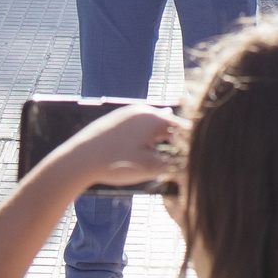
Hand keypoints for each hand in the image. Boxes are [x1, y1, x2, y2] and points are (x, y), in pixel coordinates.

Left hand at [41, 102, 180, 192]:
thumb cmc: (114, 163)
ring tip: (167, 157)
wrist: (78, 159)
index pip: (184, 127)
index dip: (194, 144)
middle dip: (178, 142)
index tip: (199, 158)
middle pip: (170, 124)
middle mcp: (143, 110)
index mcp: (153, 117)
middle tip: (184, 161)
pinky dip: (149, 138)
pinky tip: (150, 145)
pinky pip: (142, 126)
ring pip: (155, 125)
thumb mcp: (149, 168)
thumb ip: (174, 164)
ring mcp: (129, 113)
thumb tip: (190, 164)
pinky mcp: (118, 119)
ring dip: (163, 140)